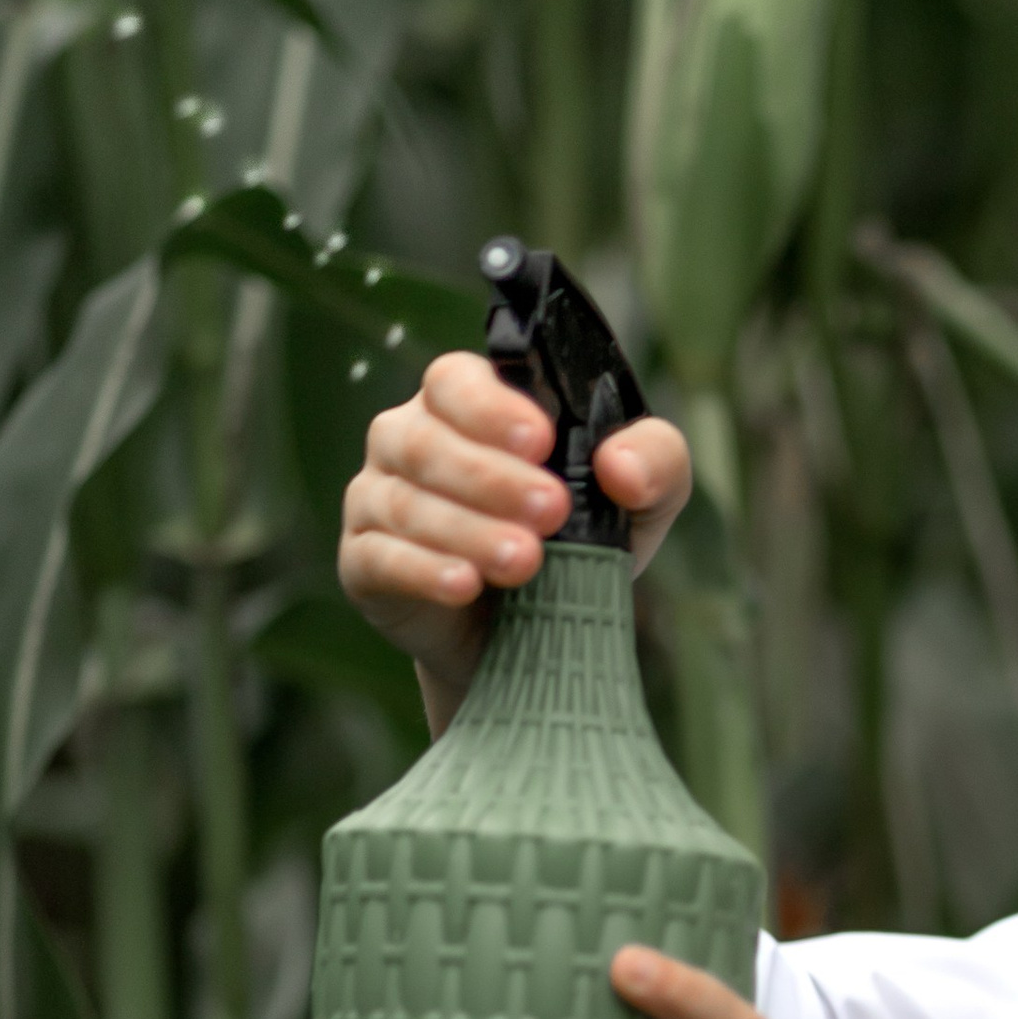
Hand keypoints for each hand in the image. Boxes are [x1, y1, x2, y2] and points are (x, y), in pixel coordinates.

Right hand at [340, 349, 690, 710]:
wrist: (544, 636)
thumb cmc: (583, 543)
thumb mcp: (642, 501)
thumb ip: (654, 461)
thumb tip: (621, 466)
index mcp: (468, 405)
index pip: (456, 381)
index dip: (492, 408)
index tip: (542, 442)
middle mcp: (410, 441)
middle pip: (427, 440)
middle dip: (492, 477)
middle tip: (551, 511)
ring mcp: (378, 499)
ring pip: (405, 502)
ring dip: (467, 530)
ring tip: (525, 561)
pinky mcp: (363, 563)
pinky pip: (378, 557)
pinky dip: (422, 570)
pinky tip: (464, 585)